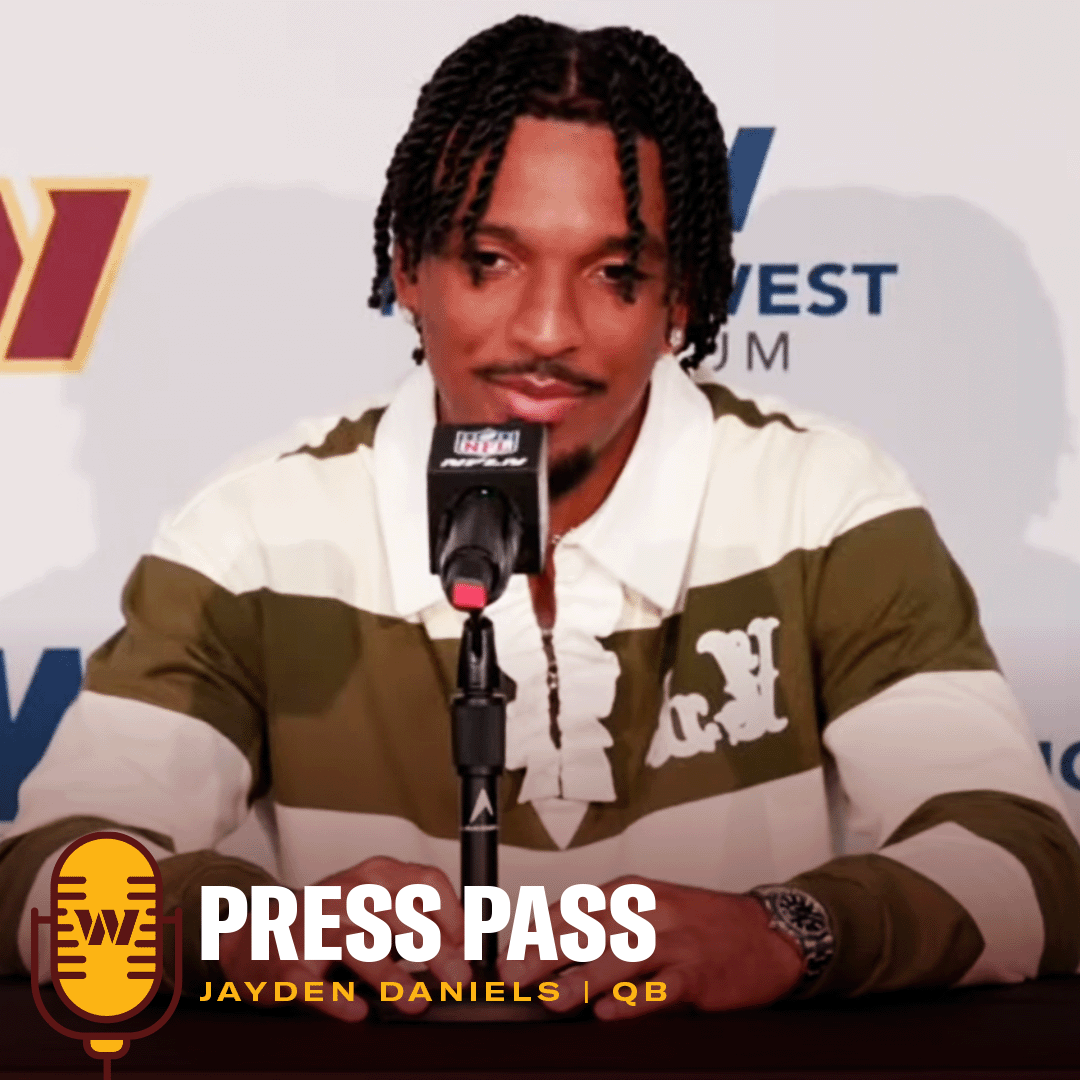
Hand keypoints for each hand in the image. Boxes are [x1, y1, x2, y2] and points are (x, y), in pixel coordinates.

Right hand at [217, 856, 470, 1020]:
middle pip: (399, 914)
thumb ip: (416, 921)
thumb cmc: (326, 925)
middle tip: (458, 978)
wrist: (252, 940)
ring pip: (359, 944)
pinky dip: (337, 1000)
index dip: (454, 914)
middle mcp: (346, 894)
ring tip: (415, 1003)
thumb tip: (465, 951)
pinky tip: (358, 1013)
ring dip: (391, 976)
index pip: (426, 882)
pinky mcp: (287, 965)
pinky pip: (313, 984)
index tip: (472, 946)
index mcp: (374, 877)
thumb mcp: (374, 909)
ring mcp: (313, 929)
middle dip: (434, 947)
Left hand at [498, 877, 804, 1019]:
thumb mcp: (647, 910)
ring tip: (553, 999)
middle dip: (546, 953)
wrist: (765, 933)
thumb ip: (602, 925)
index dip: (535, 934)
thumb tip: (546, 948)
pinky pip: (664, 987)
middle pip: (589, 930)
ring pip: (622, 956)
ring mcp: (675, 941)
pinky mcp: (699, 973)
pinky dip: (637, 1000)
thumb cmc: (699, 925)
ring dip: (584, 978)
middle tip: (513, 976)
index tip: (505, 956)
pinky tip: (612, 1011)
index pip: (572, 909)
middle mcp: (648, 911)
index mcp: (630, 893)